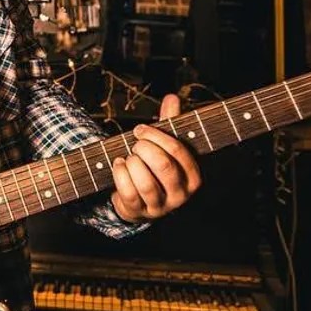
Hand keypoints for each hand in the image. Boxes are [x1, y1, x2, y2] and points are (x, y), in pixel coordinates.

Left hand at [110, 93, 201, 223]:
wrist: (138, 200)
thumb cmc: (154, 168)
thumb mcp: (164, 146)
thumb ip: (169, 123)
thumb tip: (172, 98)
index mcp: (193, 176)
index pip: (178, 151)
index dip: (156, 136)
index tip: (140, 130)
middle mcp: (180, 194)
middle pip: (163, 166)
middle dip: (144, 149)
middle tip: (135, 144)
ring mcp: (160, 206)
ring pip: (146, 183)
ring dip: (132, 164)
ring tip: (127, 157)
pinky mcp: (139, 212)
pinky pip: (129, 193)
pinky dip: (120, 175)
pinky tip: (118, 164)